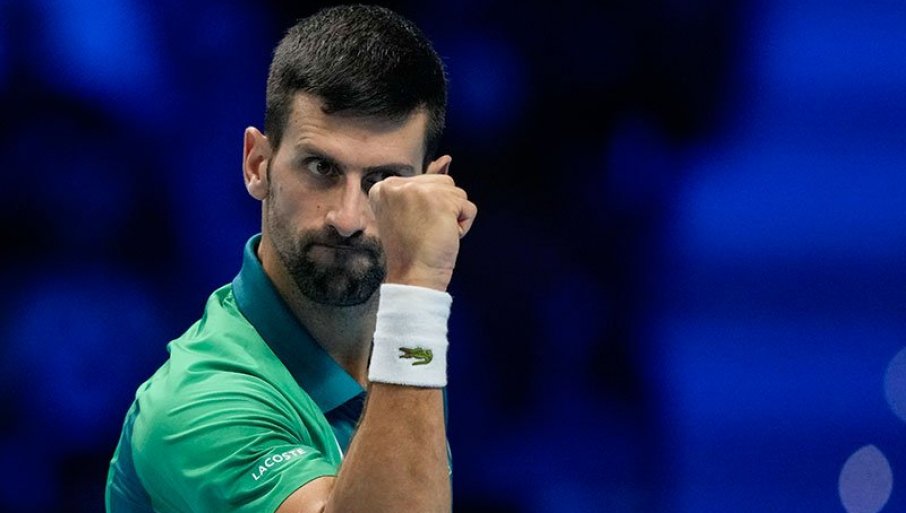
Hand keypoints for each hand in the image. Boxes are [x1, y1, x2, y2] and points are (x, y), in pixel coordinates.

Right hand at [368, 155, 476, 290]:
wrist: (413, 275)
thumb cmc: (411, 250)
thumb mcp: (409, 212)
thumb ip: (425, 184)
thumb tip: (446, 159)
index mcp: (384, 187)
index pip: (424, 182)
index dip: (428, 207)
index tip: (414, 226)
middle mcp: (398, 184)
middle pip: (442, 183)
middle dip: (442, 209)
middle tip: (424, 231)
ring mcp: (419, 191)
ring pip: (457, 193)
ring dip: (453, 216)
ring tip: (434, 233)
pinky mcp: (441, 202)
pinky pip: (468, 207)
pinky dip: (464, 225)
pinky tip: (445, 236)